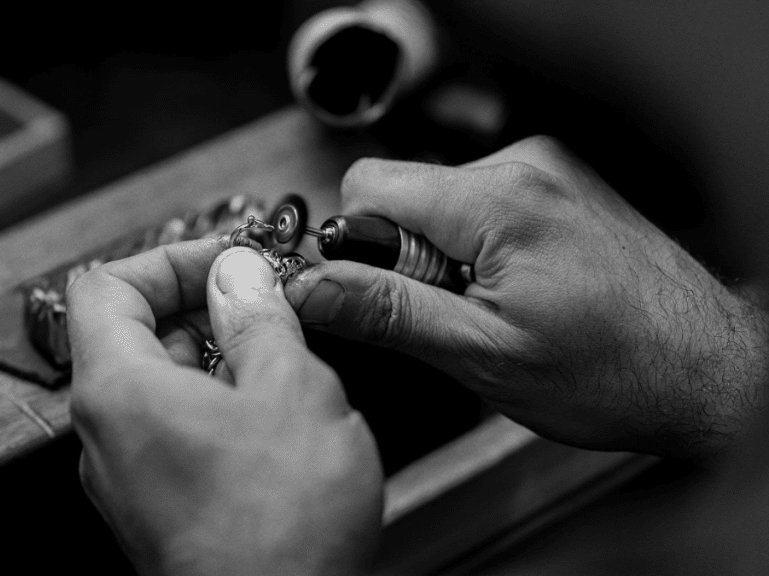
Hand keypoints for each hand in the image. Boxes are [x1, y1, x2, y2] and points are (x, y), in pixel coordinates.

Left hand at [67, 239, 382, 575]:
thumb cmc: (278, 531)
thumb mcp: (291, 390)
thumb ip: (258, 317)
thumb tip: (240, 275)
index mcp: (120, 390)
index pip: (108, 284)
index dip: (172, 260)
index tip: (229, 263)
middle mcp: (108, 432)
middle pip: (135, 333)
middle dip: (205, 307)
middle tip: (268, 305)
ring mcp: (129, 473)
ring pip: (162, 383)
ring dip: (218, 358)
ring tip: (283, 364)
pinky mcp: (158, 503)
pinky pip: (175, 428)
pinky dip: (218, 404)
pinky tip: (274, 419)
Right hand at [284, 136, 767, 459]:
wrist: (709, 373)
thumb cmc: (613, 372)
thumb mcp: (480, 354)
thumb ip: (386, 311)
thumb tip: (308, 287)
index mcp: (497, 198)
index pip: (367, 185)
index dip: (358, 247)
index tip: (387, 297)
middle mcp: (523, 166)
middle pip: (403, 193)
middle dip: (406, 258)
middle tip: (455, 316)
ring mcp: (547, 172)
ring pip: (439, 203)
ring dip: (444, 258)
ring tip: (497, 310)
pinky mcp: (559, 187)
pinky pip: (480, 206)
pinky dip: (478, 251)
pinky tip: (519, 293)